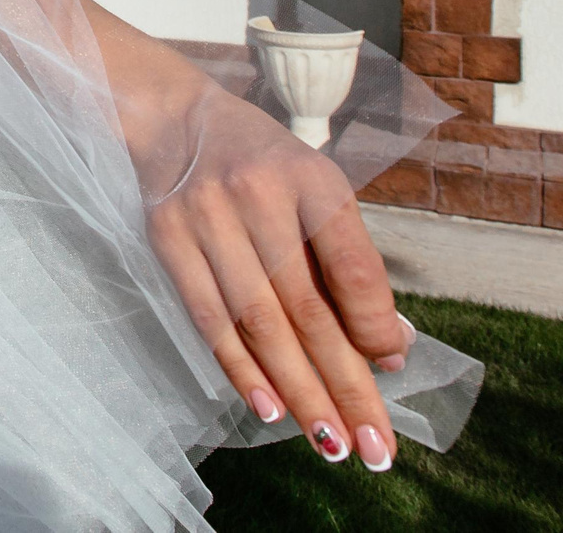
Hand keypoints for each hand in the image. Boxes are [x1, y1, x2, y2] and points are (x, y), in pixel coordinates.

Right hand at [143, 87, 410, 470]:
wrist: (174, 118)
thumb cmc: (263, 164)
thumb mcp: (315, 189)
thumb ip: (347, 262)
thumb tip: (387, 349)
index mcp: (310, 178)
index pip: (352, 265)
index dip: (374, 325)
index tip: (394, 372)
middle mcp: (258, 195)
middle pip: (307, 308)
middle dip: (345, 384)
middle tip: (374, 445)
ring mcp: (207, 217)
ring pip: (259, 323)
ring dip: (297, 391)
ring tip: (328, 441)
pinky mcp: (168, 239)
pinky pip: (209, 320)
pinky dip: (240, 370)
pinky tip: (268, 409)